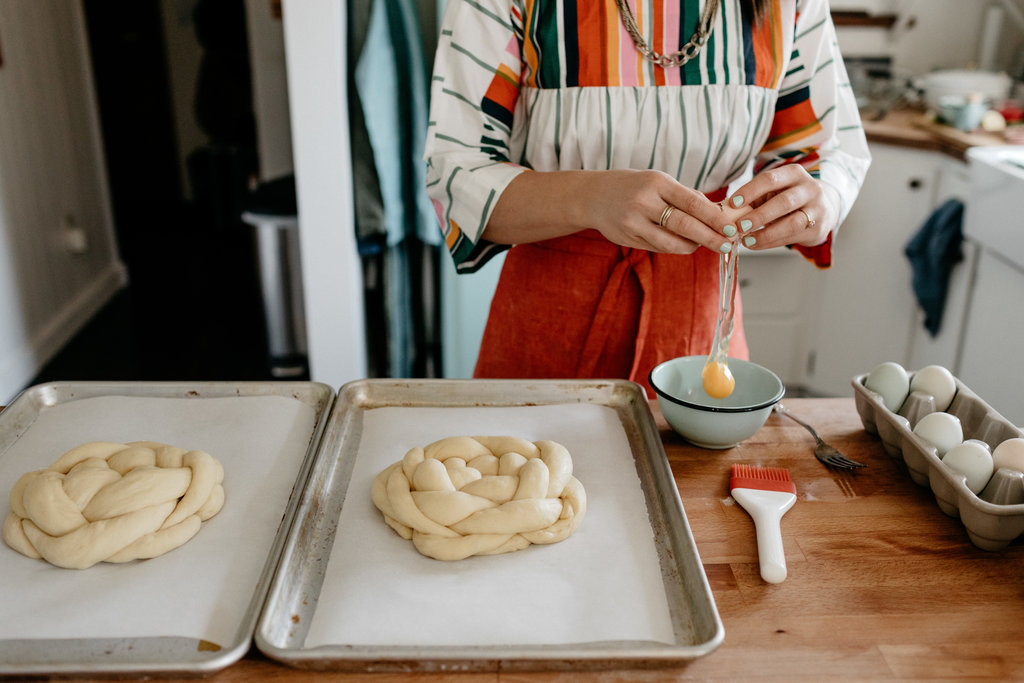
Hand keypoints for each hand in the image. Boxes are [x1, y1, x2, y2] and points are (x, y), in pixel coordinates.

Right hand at [578, 170, 734, 254]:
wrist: (593, 196)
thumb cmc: (634, 186)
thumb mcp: (658, 181)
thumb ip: (685, 196)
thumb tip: (717, 213)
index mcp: (656, 183)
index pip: (692, 203)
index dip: (714, 218)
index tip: (731, 227)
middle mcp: (644, 203)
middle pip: (684, 225)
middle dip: (709, 237)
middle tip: (728, 245)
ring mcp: (633, 223)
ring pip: (671, 243)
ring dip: (693, 246)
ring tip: (706, 244)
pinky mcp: (627, 239)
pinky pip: (658, 247)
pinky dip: (675, 247)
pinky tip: (685, 244)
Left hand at [715, 164, 840, 250]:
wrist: (823, 207)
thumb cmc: (788, 198)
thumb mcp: (774, 191)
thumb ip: (754, 198)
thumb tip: (725, 211)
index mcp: (794, 173)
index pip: (770, 179)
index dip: (750, 191)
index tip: (732, 203)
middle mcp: (809, 188)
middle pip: (783, 202)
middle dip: (759, 216)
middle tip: (739, 226)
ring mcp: (817, 209)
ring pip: (792, 223)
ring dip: (766, 234)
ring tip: (747, 240)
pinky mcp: (818, 229)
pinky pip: (792, 237)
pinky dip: (771, 242)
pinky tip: (756, 244)